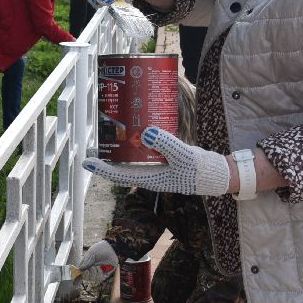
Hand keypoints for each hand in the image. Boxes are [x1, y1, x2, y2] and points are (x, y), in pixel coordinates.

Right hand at [75, 240, 117, 285]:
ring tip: (97, 267)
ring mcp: (98, 272)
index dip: (82, 274)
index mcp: (87, 264)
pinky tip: (101, 269)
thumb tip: (80, 269)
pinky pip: (100, 279)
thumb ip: (86, 261)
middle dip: (88, 275)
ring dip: (94, 274)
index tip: (84, 271)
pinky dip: (99, 275)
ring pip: (93, 279)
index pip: (82, 273)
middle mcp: (92, 269)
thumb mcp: (91, 253)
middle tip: (91, 268)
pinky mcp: (105, 274)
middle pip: (87, 278)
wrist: (111, 248)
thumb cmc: (100, 249)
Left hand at [85, 127, 230, 195]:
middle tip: (94, 137)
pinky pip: (144, 147)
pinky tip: (135, 124)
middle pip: (120, 163)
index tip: (86, 161)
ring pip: (131, 154)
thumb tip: (146, 132)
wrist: (215, 173)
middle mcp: (147, 172)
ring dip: (120, 142)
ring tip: (109, 126)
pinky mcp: (162, 156)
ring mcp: (154, 165)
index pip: (118, 174)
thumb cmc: (200, 171)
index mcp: (148, 178)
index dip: (101, 168)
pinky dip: (137, 137)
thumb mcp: (184, 156)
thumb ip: (166, 145)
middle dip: (107, 152)